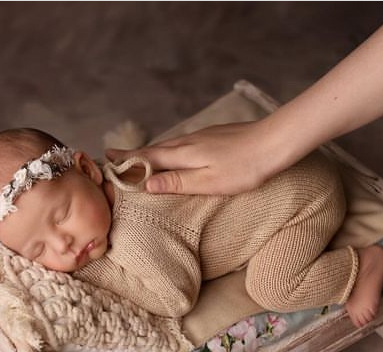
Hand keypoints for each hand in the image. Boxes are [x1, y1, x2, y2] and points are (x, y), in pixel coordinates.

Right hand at [107, 121, 279, 195]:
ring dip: (153, 152)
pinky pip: (184, 144)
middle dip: (134, 155)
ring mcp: (203, 136)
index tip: (106, 158)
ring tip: (141, 159)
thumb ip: (177, 183)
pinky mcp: (215, 136)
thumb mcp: (208, 182)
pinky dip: (171, 151)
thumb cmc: (245, 167)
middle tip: (115, 158)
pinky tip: (176, 155)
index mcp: (183, 154)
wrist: (276, 141)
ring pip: (170, 145)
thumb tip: (146, 184)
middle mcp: (189, 141)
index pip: (147, 158)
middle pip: (155, 149)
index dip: (127, 160)